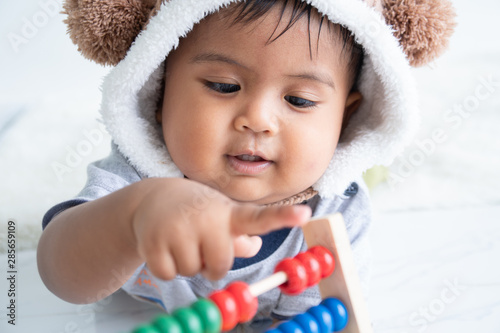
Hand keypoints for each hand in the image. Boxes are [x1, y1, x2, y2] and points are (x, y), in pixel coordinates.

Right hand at [131, 178, 310, 280]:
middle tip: (202, 243)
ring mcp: (178, 230)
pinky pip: (168, 274)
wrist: (151, 198)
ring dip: (188, 264)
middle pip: (221, 266)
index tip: (306, 214)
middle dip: (212, 264)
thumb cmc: (198, 211)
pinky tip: (163, 243)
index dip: (283, 219)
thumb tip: (253, 245)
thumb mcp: (222, 216)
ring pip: (193, 272)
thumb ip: (242, 234)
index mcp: (228, 213)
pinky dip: (166, 266)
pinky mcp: (153, 242)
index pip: (259, 218)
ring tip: (180, 237)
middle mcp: (206, 218)